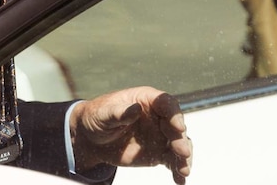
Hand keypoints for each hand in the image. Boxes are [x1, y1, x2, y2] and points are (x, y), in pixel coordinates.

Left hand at [70, 86, 191, 183]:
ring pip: (178, 143)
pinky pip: (172, 160)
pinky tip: (180, 180)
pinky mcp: (159, 151)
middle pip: (175, 125)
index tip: (179, 127)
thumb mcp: (104, 113)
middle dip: (180, 139)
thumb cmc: (98, 117)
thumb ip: (119, 112)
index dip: (174, 114)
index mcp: (146, 99)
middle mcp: (158, 116)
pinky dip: (178, 169)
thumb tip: (135, 109)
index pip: (165, 103)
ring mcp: (160, 134)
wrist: (93, 138)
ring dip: (183, 156)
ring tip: (183, 170)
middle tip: (182, 153)